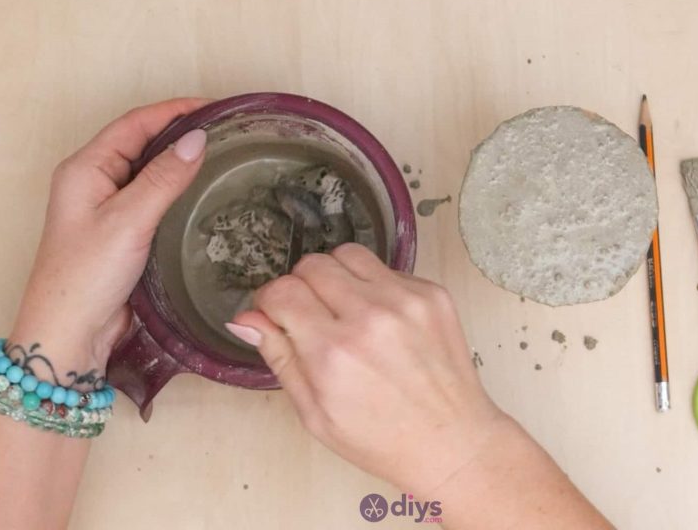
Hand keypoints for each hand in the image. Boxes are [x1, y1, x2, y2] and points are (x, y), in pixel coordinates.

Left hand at [9, 98, 209, 384]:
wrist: (68, 334)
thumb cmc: (86, 276)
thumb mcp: (128, 221)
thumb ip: (163, 179)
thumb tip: (198, 139)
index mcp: (86, 168)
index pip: (135, 123)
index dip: (175, 110)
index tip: (217, 106)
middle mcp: (93, 182)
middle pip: (141, 142)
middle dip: (180, 131)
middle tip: (227, 129)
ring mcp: (106, 208)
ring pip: (148, 171)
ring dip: (179, 160)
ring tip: (222, 155)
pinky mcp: (120, 233)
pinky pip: (152, 198)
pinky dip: (177, 189)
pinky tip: (202, 193)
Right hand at [228, 243, 511, 492]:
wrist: (453, 443)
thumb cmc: (382, 440)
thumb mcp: (315, 414)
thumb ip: (280, 358)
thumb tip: (245, 319)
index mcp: (333, 353)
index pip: (281, 292)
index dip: (269, 302)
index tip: (274, 315)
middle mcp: (370, 318)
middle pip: (312, 265)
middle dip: (300, 286)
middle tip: (310, 316)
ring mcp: (406, 301)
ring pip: (348, 255)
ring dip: (335, 276)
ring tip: (343, 310)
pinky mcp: (432, 294)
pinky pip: (386, 269)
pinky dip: (373, 286)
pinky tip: (379, 320)